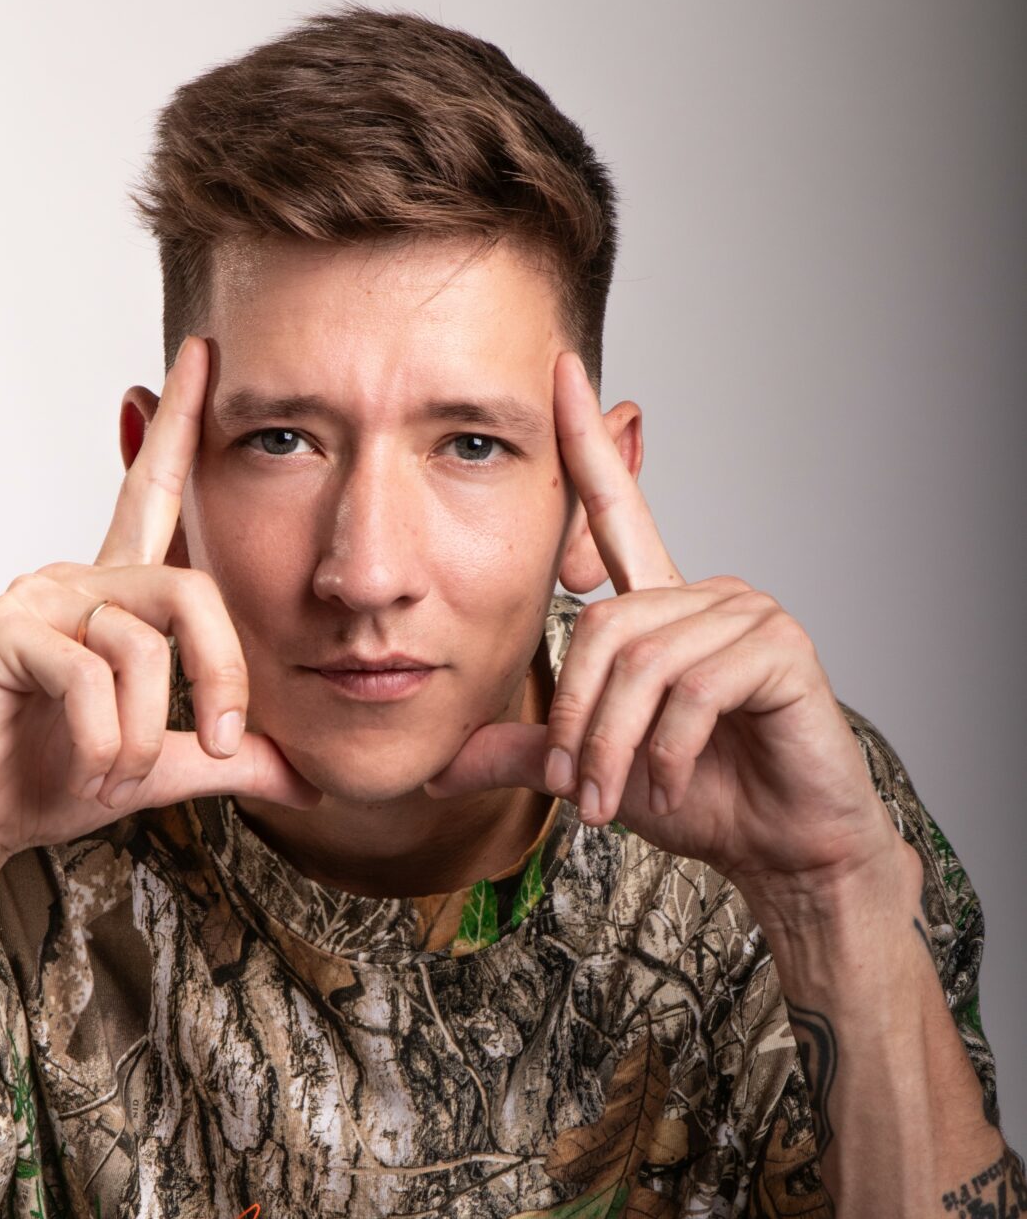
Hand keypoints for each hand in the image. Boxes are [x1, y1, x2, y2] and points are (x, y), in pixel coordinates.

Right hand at [0, 335, 320, 893]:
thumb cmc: (44, 780)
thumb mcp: (159, 768)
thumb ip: (229, 762)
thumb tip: (310, 782)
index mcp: (110, 598)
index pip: (152, 496)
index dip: (177, 428)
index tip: (202, 355)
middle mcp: (73, 581)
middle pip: (190, 591)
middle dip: (224, 674)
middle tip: (228, 744)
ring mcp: (35, 601)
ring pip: (141, 645)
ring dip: (147, 731)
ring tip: (119, 773)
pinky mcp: (3, 633)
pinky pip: (89, 674)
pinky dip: (105, 738)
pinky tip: (91, 767)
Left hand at [423, 350, 902, 908]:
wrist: (779, 846)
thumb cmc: (702, 799)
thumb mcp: (593, 774)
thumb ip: (524, 755)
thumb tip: (437, 769)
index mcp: (659, 607)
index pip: (615, 506)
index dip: (589, 442)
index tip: (559, 372)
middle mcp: (704, 594)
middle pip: (603, 629)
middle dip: (576, 720)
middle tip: (575, 791)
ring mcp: (748, 614)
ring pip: (642, 664)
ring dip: (614, 745)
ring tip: (613, 801)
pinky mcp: (781, 648)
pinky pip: (693, 688)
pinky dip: (669, 749)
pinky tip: (673, 783)